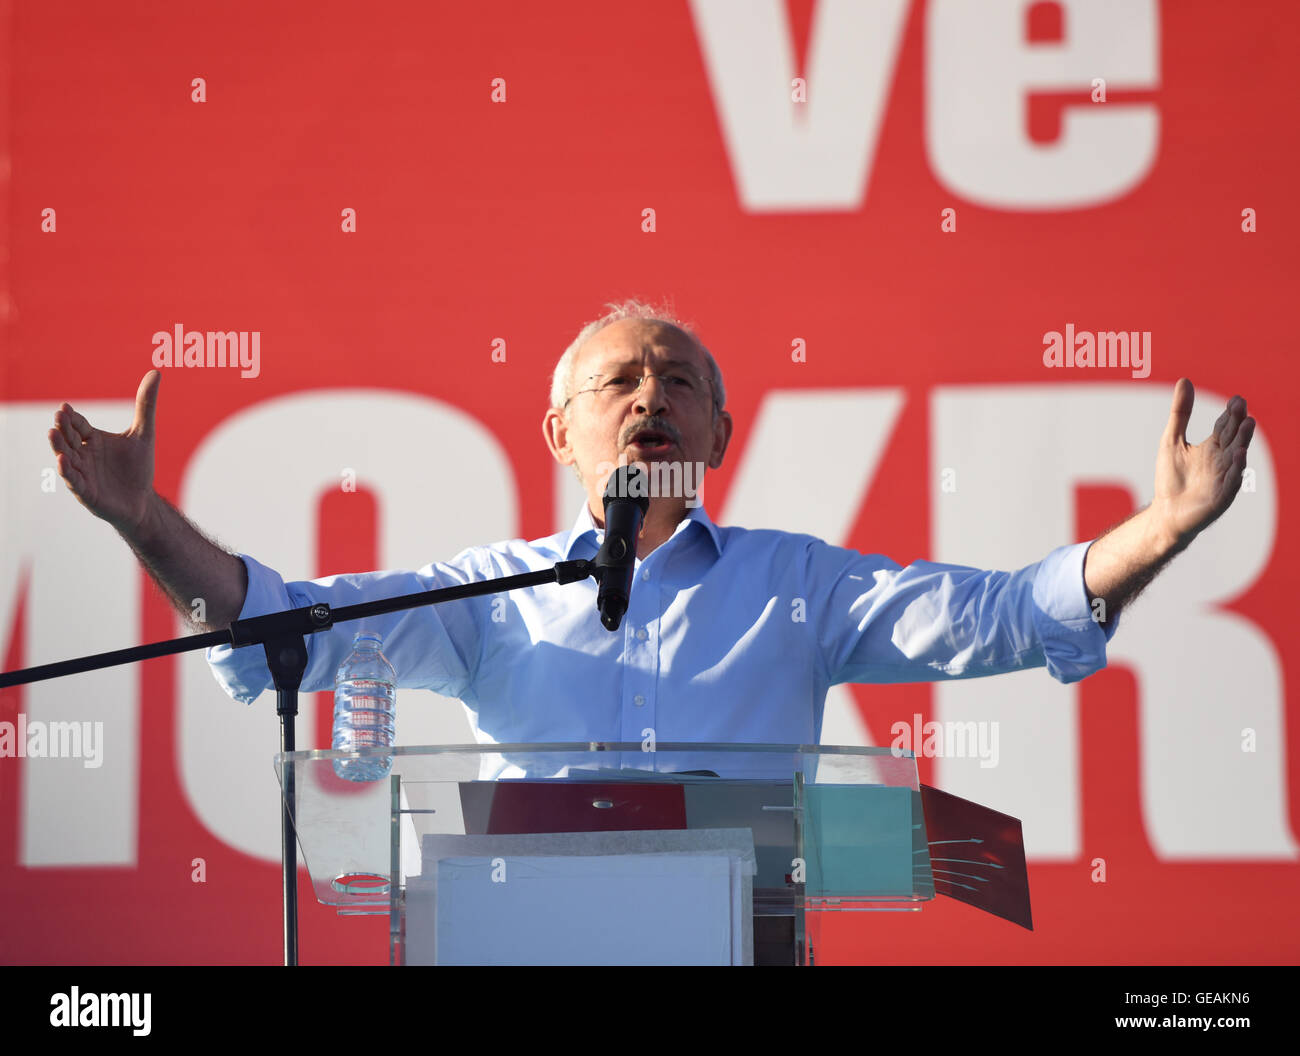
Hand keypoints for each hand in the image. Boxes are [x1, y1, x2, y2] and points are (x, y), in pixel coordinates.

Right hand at [48, 370, 160, 535]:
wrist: (142, 500)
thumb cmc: (138, 467)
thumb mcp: (143, 433)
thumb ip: (146, 404)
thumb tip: (156, 372)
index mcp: (92, 440)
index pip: (79, 425)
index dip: (72, 417)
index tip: (66, 407)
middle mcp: (83, 455)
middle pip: (69, 439)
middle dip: (63, 428)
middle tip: (59, 415)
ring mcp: (82, 473)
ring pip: (66, 458)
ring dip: (59, 446)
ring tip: (52, 433)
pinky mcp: (86, 492)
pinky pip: (74, 481)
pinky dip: (67, 471)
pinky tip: (62, 461)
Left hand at [1152, 377, 1254, 547]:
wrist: (1166, 512)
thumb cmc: (1171, 477)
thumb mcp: (1172, 440)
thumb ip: (1180, 413)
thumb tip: (1184, 380)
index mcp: (1213, 447)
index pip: (1225, 426)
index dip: (1230, 414)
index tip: (1236, 399)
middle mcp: (1222, 460)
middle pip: (1233, 438)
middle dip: (1238, 423)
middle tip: (1241, 406)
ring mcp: (1223, 478)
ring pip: (1236, 456)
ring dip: (1242, 441)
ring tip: (1247, 424)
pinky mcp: (1220, 496)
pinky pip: (1231, 481)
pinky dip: (1235, 469)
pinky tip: (1238, 455)